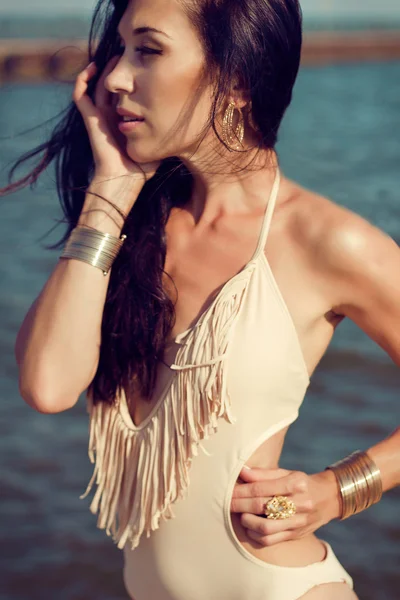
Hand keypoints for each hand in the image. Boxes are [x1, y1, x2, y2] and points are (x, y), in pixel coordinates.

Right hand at [72, 59, 160, 199]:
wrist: (123, 180)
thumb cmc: (141, 168)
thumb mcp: (158, 143)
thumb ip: (166, 130)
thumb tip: (185, 118)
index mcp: (124, 121)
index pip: (125, 95)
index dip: (131, 82)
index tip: (143, 68)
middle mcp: (110, 117)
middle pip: (111, 86)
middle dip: (117, 70)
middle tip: (128, 56)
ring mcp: (99, 118)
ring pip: (96, 86)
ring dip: (103, 70)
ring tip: (114, 56)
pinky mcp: (90, 120)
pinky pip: (80, 95)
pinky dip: (82, 80)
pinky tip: (92, 67)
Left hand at [230, 466, 340, 546]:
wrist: (328, 498)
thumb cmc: (302, 483)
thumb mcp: (287, 473)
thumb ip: (264, 474)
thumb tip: (242, 471)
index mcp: (296, 483)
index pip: (262, 488)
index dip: (242, 490)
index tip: (228, 490)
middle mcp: (299, 503)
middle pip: (262, 507)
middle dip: (240, 505)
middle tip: (227, 503)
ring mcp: (298, 521)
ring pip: (266, 527)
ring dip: (248, 522)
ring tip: (240, 515)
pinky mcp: (296, 535)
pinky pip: (272, 540)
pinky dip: (256, 535)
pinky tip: (250, 528)